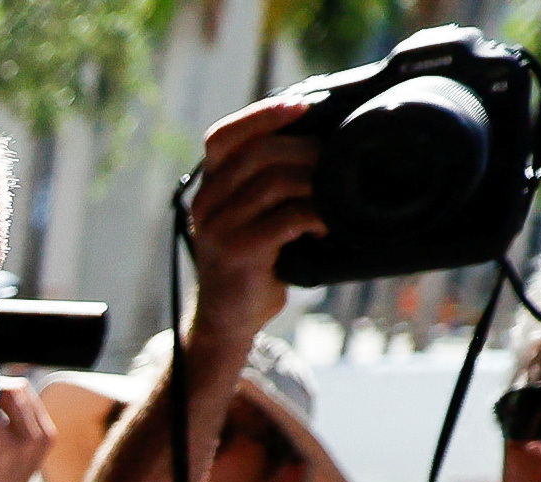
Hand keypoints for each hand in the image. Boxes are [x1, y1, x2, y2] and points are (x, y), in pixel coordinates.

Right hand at [185, 96, 321, 353]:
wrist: (231, 317)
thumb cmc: (254, 259)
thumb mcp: (252, 213)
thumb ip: (268, 179)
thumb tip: (322, 136)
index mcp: (209, 187)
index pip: (224, 136)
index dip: (263, 115)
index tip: (304, 105)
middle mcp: (206, 204)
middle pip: (259, 152)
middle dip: (307, 151)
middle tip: (335, 166)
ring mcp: (218, 229)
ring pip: (276, 181)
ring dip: (316, 184)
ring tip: (332, 200)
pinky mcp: (237, 253)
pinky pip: (288, 217)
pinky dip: (315, 217)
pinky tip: (321, 228)